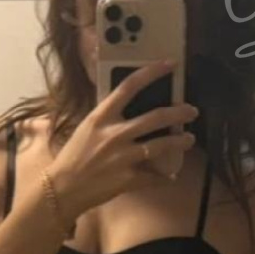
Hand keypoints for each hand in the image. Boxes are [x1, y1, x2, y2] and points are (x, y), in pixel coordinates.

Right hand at [47, 59, 197, 225]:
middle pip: (155, 117)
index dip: (152, 72)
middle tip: (192, 111)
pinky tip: (169, 176)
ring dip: (180, 141)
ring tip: (189, 140)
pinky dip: (164, 177)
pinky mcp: (129, 179)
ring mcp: (123, 157)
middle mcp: (115, 134)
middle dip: (179, 112)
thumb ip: (108, 118)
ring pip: (161, 145)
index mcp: (101, 117)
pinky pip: (154, 176)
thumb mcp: (87, 129)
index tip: (170, 65)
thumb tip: (129, 111)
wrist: (62, 189)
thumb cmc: (73, 157)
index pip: (129, 86)